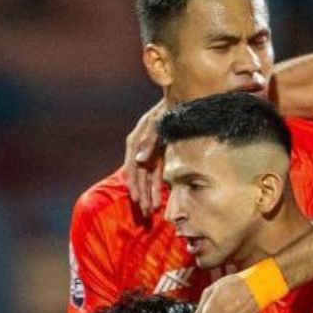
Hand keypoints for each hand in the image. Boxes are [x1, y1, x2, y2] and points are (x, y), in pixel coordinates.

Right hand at [124, 100, 167, 215]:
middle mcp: (139, 148)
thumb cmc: (168, 111)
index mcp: (135, 141)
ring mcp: (148, 152)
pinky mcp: (158, 154)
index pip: (132, 168)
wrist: (180, 101)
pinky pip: (155, 173)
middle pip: (138, 176)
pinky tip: (157, 199)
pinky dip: (156, 186)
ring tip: (151, 210)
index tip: (138, 200)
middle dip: (142, 194)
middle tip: (146, 212)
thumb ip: (149, 142)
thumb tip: (139, 161)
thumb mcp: (158, 124)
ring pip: (146, 177)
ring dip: (148, 193)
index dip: (134, 185)